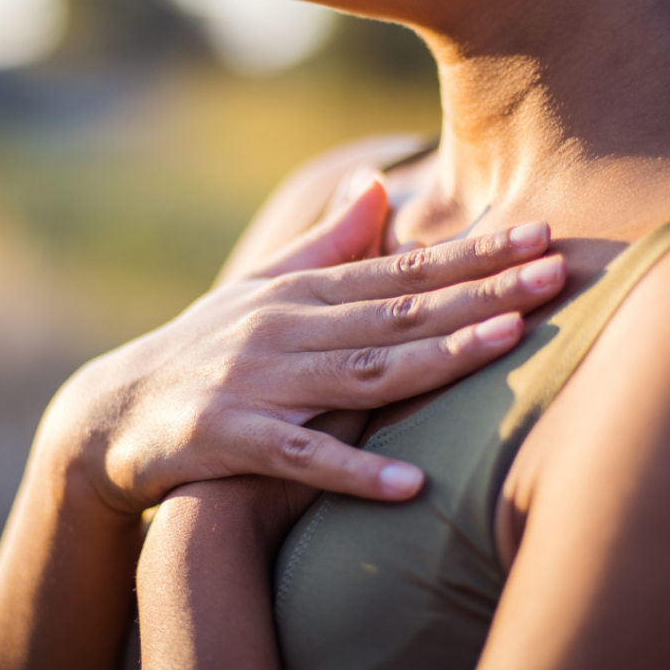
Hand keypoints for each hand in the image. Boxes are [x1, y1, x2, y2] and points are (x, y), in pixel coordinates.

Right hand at [42, 178, 564, 516]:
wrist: (112, 412)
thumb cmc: (208, 345)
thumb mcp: (265, 287)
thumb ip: (326, 242)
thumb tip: (379, 185)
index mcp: (306, 292)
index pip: (406, 269)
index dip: (476, 254)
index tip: (542, 236)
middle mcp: (289, 327)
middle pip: (401, 311)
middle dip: (484, 292)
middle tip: (557, 273)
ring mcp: (258, 381)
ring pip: (363, 371)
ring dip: (438, 358)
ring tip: (509, 343)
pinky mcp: (225, 438)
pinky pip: (298, 458)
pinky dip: (352, 471)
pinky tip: (411, 484)